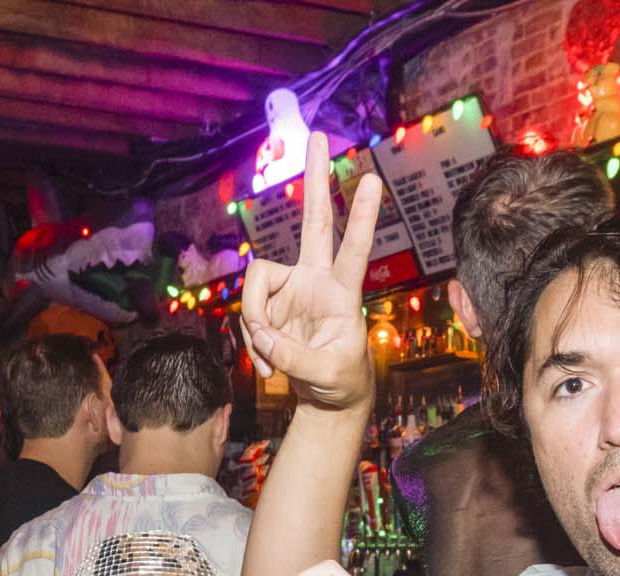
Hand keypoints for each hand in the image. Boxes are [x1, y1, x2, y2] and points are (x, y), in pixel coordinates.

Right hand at [238, 132, 381, 411]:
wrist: (326, 396)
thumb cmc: (340, 381)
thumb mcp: (327, 375)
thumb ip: (295, 357)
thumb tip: (264, 334)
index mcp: (342, 292)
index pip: (356, 249)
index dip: (363, 217)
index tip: (373, 180)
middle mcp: (316, 279)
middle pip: (315, 221)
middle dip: (315, 179)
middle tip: (317, 135)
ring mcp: (290, 288)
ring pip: (256, 283)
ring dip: (255, 323)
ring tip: (270, 359)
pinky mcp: (268, 304)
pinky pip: (247, 313)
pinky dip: (252, 341)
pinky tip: (267, 363)